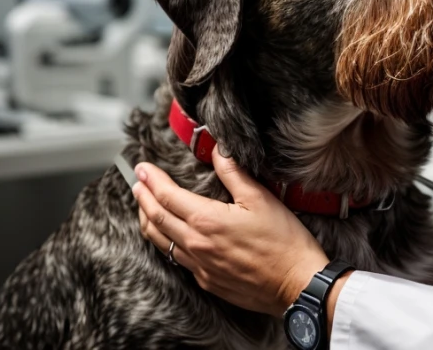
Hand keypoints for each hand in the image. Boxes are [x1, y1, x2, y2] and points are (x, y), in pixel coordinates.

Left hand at [133, 146, 328, 316]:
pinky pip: (177, 259)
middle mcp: (196, 245)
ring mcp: (199, 266)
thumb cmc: (283, 241)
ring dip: (148, 221)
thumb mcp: (261, 198)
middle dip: (143, 198)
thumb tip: (218, 150)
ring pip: (160, 242)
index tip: (143, 168)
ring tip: (143, 207)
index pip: (168, 196)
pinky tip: (169, 237)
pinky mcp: (207, 281)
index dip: (152, 180)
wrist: (296, 283)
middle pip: (157, 218)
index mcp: (207, 221)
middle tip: (136, 182)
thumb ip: (234, 173)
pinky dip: (165, 243)